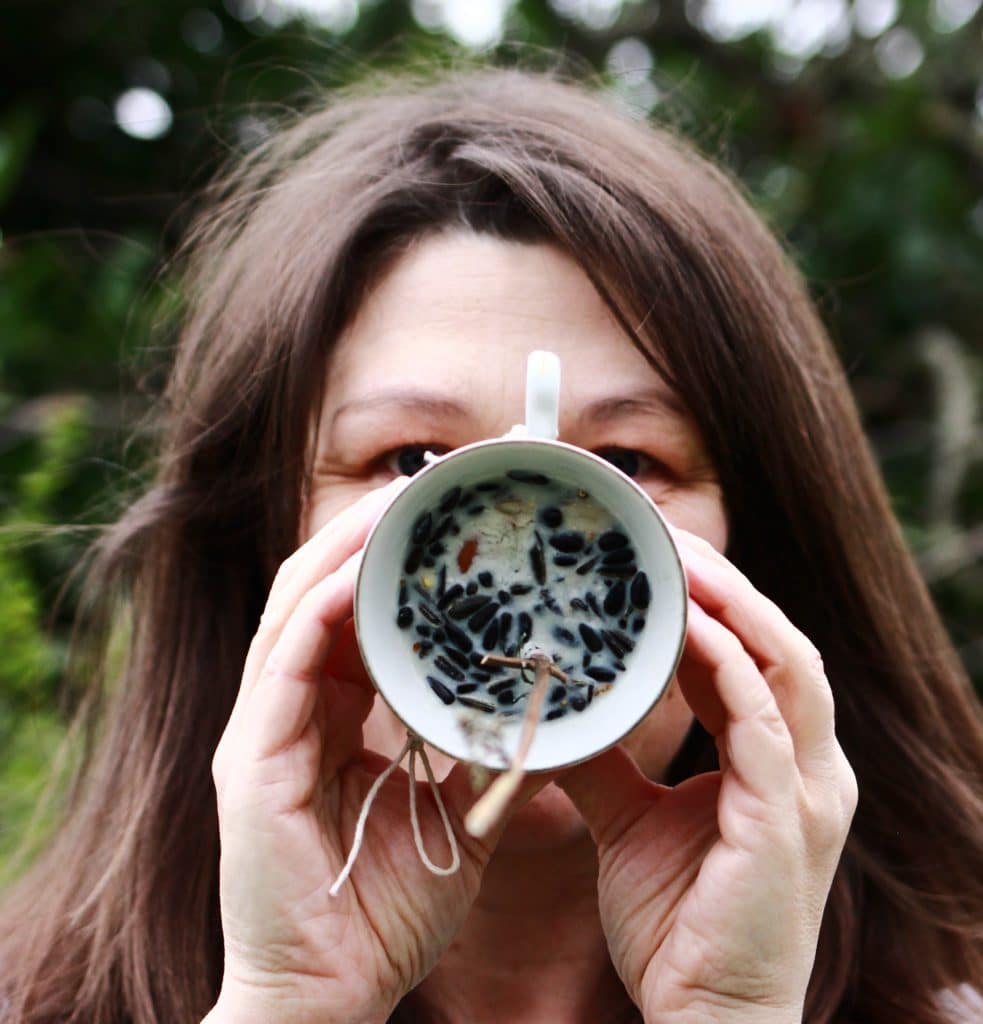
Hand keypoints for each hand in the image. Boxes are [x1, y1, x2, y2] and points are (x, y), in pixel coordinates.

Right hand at [206, 477, 544, 1023]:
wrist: (330, 998)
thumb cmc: (384, 911)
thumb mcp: (455, 815)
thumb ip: (482, 755)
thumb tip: (541, 708)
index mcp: (332, 717)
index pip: (361, 614)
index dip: (400, 560)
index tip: (455, 517)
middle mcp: (292, 708)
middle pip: (326, 591)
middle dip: (375, 532)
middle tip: (437, 483)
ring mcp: (263, 728)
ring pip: (297, 607)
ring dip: (347, 549)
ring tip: (403, 501)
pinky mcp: (251, 758)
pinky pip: (285, 660)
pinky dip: (323, 607)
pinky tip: (362, 569)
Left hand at [557, 527, 857, 1022]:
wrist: (703, 1017)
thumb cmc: (676, 921)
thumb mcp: (628, 820)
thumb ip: (601, 759)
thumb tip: (553, 709)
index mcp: (775, 760)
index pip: (753, 653)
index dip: (711, 600)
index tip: (654, 554)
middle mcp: (805, 764)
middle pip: (779, 640)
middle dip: (724, 582)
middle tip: (660, 532)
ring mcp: (806, 791)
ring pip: (786, 663)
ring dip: (732, 603)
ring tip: (674, 557)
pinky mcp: (785, 822)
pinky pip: (761, 721)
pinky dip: (726, 665)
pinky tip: (683, 625)